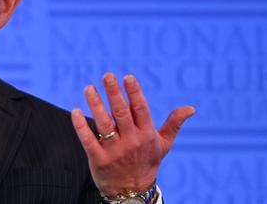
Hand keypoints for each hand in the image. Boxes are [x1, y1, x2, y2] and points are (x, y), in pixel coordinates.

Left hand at [70, 73, 194, 195]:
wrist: (132, 192)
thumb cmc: (147, 162)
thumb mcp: (163, 144)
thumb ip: (174, 124)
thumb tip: (191, 108)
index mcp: (146, 135)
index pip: (140, 110)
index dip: (134, 93)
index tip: (128, 77)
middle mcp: (131, 141)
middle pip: (121, 113)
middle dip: (114, 93)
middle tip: (107, 76)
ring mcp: (114, 151)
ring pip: (103, 124)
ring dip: (95, 105)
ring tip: (89, 88)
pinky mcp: (99, 159)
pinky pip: (88, 140)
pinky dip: (81, 126)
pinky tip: (75, 111)